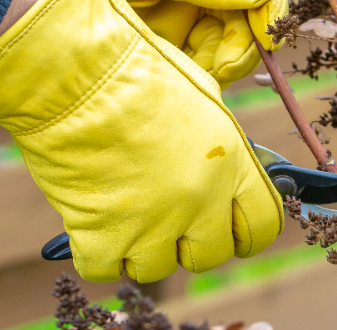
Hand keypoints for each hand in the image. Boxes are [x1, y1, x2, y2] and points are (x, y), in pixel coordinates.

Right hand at [0, 0, 283, 282]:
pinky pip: (105, 269)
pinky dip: (96, 251)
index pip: (263, 226)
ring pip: (157, 268)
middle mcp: (199, 199)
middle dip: (190, 241)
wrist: (74, 71)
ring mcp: (152, 223)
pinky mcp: (102, 235)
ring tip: (122, 208)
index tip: (228, 228)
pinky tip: (90, 217)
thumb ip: (216, 143)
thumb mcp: (200, 96)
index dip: (244, 230)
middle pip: (210, 255)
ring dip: (140, 246)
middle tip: (165, 216)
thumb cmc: (133, 68)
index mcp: (229, 161)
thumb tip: (220, 168)